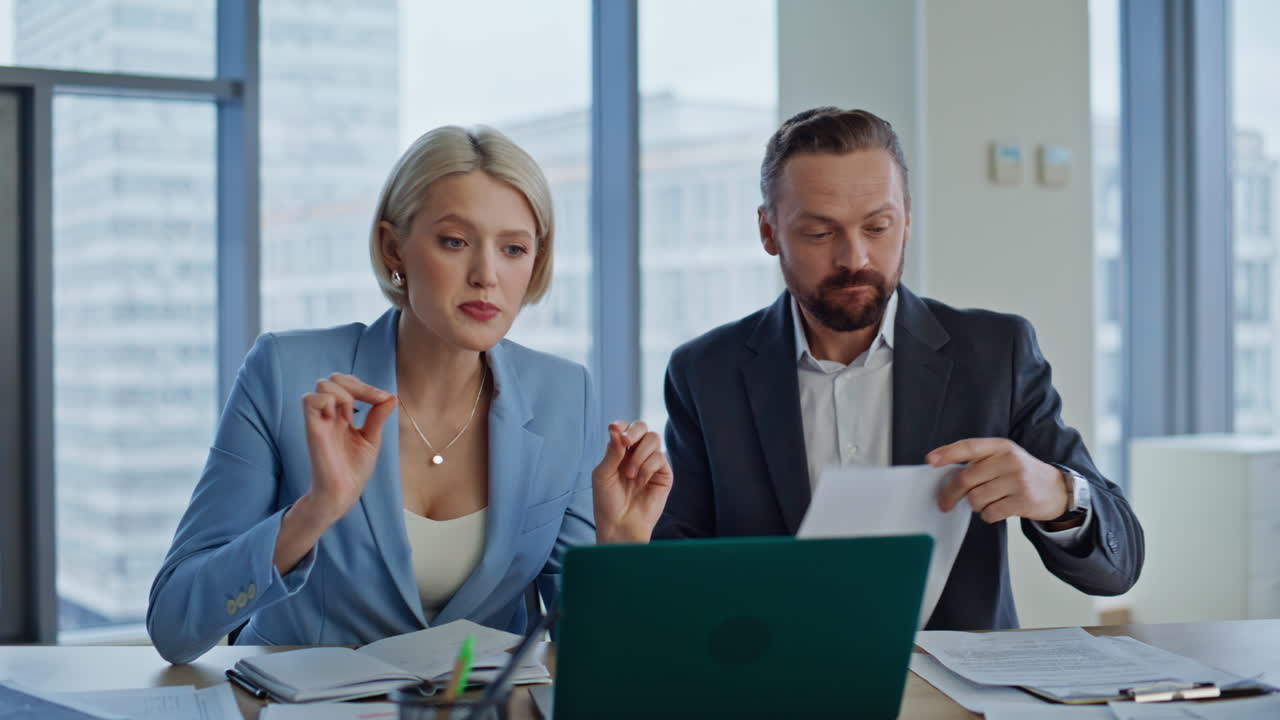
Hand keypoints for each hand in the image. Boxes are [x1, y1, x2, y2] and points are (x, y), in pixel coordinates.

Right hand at [299, 373, 397, 527]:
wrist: (344, 493)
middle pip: (333, 378)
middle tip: (368, 404)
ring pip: (322, 384)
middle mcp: (329, 414)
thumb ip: (377, 416)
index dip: (365, 386)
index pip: (346, 384)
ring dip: (344, 394)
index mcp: (341, 415)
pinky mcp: (312, 429)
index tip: (382, 399)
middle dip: (355, 385)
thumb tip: (391, 396)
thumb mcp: (371, 438)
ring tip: (350, 417)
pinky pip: (309, 400)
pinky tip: (340, 419)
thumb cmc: (354, 470)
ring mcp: (320, 420)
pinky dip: (328, 401)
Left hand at [591, 421, 673, 543]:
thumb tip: (616, 429)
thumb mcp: (603, 474)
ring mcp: (651, 462)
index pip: (624, 427)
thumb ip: (612, 451)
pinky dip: (647, 468)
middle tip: (626, 443)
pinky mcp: (663, 474)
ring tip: (629, 475)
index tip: (615, 431)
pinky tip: (640, 483)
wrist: (619, 524)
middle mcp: (636, 453)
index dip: (622, 426)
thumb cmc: (607, 501)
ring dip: (639, 455)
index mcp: (620, 451)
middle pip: (642, 426)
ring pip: (653, 439)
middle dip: (634, 432)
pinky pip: (660, 457)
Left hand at [928, 438, 1068, 523]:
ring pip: (976, 498)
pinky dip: (987, 515)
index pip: (969, 447)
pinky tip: (996, 510)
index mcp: (1001, 446)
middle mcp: (1009, 461)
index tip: (930, 461)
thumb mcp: (1004, 458)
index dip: (947, 453)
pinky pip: (990, 512)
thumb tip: (946, 476)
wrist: (1058, 489)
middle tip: (944, 503)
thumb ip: (980, 462)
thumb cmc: (1021, 473)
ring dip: (974, 505)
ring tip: (986, 501)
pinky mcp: (1023, 501)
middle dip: (950, 493)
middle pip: (966, 478)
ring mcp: (1018, 481)